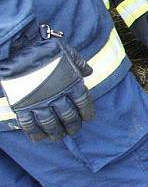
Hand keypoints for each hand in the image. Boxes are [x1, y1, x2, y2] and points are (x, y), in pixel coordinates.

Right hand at [0, 23, 94, 141]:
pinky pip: (28, 124)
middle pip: (68, 116)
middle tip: (73, 131)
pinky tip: (38, 138)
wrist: (20, 48)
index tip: (88, 118)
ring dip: (55, 133)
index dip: (87, 112)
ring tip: (58, 137)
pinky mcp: (22, 105)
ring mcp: (39, 102)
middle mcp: (57, 96)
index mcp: (71, 84)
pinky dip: (34, 133)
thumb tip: (88, 71)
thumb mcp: (67, 53)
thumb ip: (79, 63)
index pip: (83, 103)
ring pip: (50, 124)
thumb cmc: (45, 50)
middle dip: (72, 126)